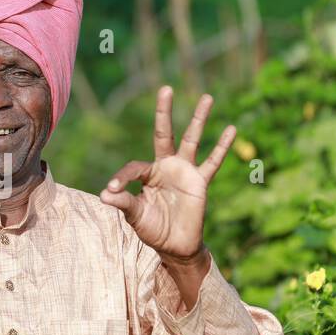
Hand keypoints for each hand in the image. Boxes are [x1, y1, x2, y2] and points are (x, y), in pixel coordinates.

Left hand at [99, 88, 233, 265]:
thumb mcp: (135, 216)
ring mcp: (185, 171)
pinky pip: (213, 162)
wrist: (176, 246)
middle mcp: (166, 167)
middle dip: (164, 112)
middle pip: (165, 133)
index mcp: (148, 174)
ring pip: (192, 140)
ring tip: (207, 97)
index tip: (113, 190)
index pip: (134, 167)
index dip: (122, 178)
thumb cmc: (153, 229)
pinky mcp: (200, 182)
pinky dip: (222, 147)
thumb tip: (104, 194)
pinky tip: (231, 128)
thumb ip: (123, 203)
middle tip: (166, 88)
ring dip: (199, 119)